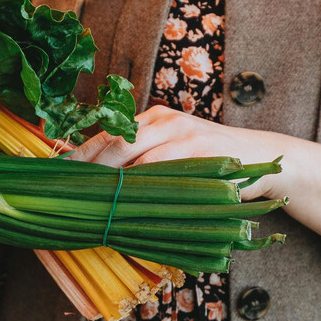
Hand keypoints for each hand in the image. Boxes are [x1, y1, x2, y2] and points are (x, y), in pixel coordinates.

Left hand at [70, 105, 289, 199]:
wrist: (262, 158)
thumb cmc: (210, 165)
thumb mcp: (173, 155)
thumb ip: (142, 162)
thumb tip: (96, 181)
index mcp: (153, 118)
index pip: (107, 133)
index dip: (81, 153)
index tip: (58, 172)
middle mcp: (165, 119)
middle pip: (115, 141)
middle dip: (88, 166)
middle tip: (66, 188)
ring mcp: (183, 133)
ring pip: (135, 154)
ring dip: (110, 179)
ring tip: (88, 198)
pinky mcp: (200, 150)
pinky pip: (162, 168)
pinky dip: (142, 186)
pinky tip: (126, 202)